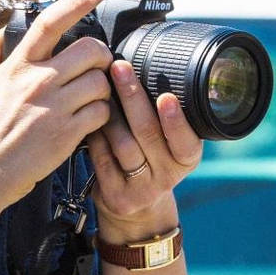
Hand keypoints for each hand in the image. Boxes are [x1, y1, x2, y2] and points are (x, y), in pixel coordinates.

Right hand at [0, 0, 113, 209]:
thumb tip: (1, 29)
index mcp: (17, 65)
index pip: (51, 22)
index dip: (77, 1)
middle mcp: (38, 81)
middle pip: (91, 50)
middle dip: (101, 55)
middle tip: (95, 66)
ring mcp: (55, 107)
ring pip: (101, 82)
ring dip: (101, 88)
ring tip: (88, 98)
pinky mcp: (68, 133)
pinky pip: (101, 112)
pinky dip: (100, 115)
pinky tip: (87, 121)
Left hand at [88, 59, 203, 240]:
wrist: (136, 208)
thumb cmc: (151, 160)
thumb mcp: (168, 145)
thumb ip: (163, 117)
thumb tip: (145, 66)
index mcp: (187, 158)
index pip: (186, 141)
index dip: (176, 121)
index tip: (166, 97)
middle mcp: (168, 176)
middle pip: (149, 135)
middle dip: (134, 97)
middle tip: (120, 67)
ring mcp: (141, 189)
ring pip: (123, 145)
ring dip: (110, 112)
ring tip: (100, 85)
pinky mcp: (117, 196)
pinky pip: (102, 157)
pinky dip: (95, 133)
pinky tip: (88, 113)